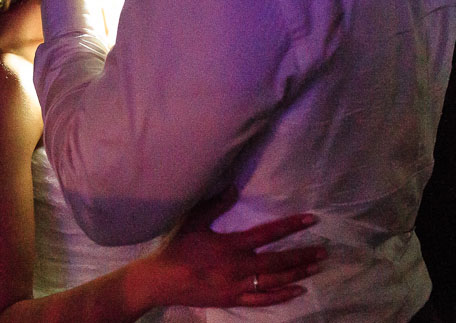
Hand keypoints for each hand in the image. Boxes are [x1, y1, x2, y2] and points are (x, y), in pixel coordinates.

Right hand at [146, 187, 325, 308]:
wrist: (163, 280)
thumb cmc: (176, 248)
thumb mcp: (193, 221)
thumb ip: (215, 204)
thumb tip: (235, 187)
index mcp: (230, 245)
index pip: (268, 234)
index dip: (291, 226)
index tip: (310, 220)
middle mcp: (238, 267)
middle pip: (278, 261)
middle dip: (303, 255)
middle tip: (324, 252)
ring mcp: (237, 286)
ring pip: (275, 282)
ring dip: (298, 274)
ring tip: (316, 268)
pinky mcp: (234, 299)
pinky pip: (263, 300)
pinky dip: (282, 296)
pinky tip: (298, 290)